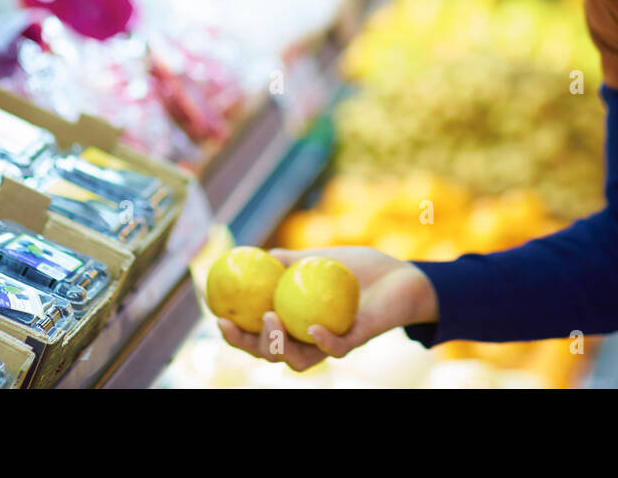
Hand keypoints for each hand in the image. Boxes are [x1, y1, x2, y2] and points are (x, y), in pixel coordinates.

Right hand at [215, 246, 438, 372]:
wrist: (400, 273)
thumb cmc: (358, 268)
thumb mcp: (317, 259)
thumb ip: (287, 261)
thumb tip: (252, 255)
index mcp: (296, 323)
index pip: (259, 336)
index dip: (236, 334)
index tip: (216, 317)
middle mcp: (310, 340)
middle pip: (270, 355)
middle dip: (247, 346)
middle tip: (231, 327)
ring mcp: (332, 343)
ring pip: (298, 361)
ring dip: (278, 345)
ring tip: (271, 319)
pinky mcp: (356, 340)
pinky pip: (335, 349)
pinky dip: (322, 340)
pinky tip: (312, 328)